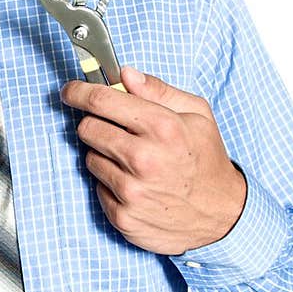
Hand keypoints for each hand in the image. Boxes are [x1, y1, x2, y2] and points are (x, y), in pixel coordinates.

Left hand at [60, 65, 246, 254]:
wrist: (221, 214)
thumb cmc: (206, 160)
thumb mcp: (197, 114)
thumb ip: (158, 90)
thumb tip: (125, 74)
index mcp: (162, 127)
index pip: (101, 100)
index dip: (78, 92)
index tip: (70, 91)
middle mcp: (143, 159)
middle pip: (88, 128)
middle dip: (96, 123)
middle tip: (115, 129)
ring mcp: (131, 191)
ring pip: (90, 158)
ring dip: (104, 155)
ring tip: (133, 161)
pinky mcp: (123, 217)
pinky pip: (97, 188)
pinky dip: (110, 183)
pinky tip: (136, 184)